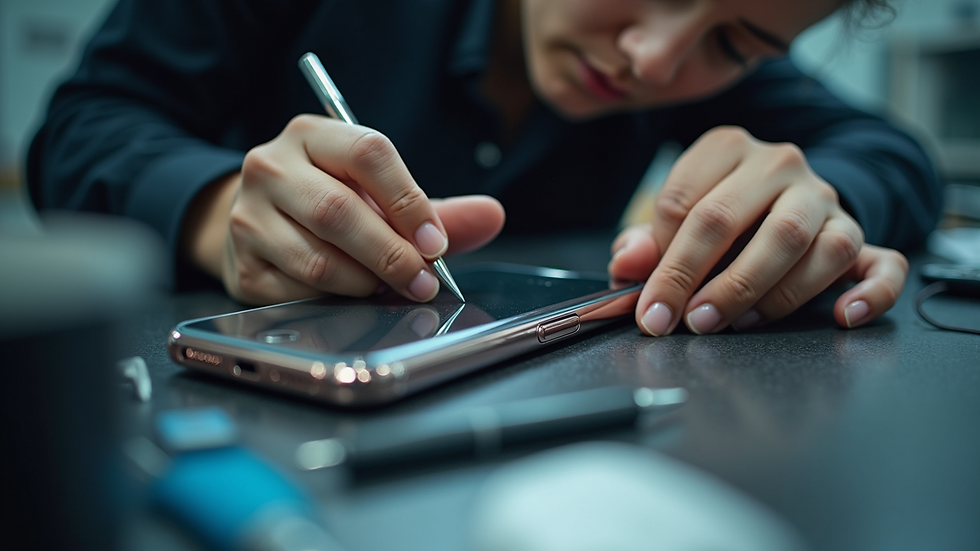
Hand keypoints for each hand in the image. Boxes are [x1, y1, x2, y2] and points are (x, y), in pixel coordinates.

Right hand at [182, 115, 504, 304]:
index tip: (435, 241)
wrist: (259, 223)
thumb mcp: (377, 194)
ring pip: (318, 261)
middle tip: (423, 281)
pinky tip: (348, 296)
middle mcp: (271, 168)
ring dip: (365, 283)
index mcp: (312, 136)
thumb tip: (492, 216)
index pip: (367, 153)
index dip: (409, 201)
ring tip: (385, 287)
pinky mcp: (242, 266)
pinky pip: (298, 293)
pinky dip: (335, 302)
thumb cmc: (330, 202)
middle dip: (392, 255)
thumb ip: (434, 208)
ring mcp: (248, 217)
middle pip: (339, 211)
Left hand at [608, 126, 907, 335]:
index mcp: (726, 148)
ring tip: (735, 324)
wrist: (786, 198)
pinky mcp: (859, 235)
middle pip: (735, 219)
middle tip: (684, 321)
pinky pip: (880, 263)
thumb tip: (628, 264)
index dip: (663, 260)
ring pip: (803, 243)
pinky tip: (840, 317)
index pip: (683, 202)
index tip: (651, 305)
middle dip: (702, 279)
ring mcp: (824, 199)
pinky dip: (867, 294)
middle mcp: (779, 164)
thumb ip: (647, 241)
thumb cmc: (722, 215)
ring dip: (766, 293)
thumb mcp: (678, 218)